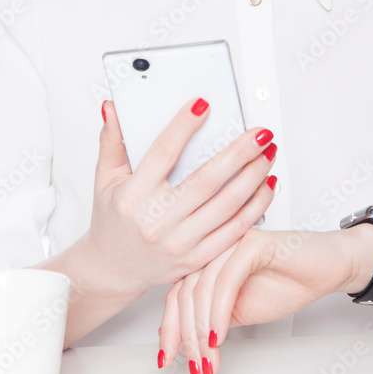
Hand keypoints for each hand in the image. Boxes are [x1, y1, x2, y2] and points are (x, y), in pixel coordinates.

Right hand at [81, 97, 278, 303]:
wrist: (113, 269)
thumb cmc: (112, 221)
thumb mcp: (104, 179)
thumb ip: (111, 141)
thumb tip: (112, 107)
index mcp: (133, 196)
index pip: (163, 153)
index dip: (184, 126)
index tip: (203, 104)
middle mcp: (157, 221)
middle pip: (207, 180)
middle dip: (239, 153)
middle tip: (260, 132)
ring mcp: (180, 243)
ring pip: (227, 205)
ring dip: (254, 176)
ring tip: (268, 153)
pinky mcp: (197, 258)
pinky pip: (235, 230)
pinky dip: (256, 206)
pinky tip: (266, 185)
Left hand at [158, 225, 372, 373]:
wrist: (327, 269)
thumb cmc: (288, 284)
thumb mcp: (239, 311)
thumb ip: (210, 319)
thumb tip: (180, 342)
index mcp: (208, 262)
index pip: (176, 294)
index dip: (169, 328)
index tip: (167, 358)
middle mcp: (215, 248)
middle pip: (183, 292)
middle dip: (185, 335)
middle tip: (195, 365)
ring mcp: (231, 242)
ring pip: (201, 288)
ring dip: (201, 330)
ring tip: (208, 357)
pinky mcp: (252, 243)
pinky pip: (226, 280)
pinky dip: (219, 311)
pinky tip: (219, 335)